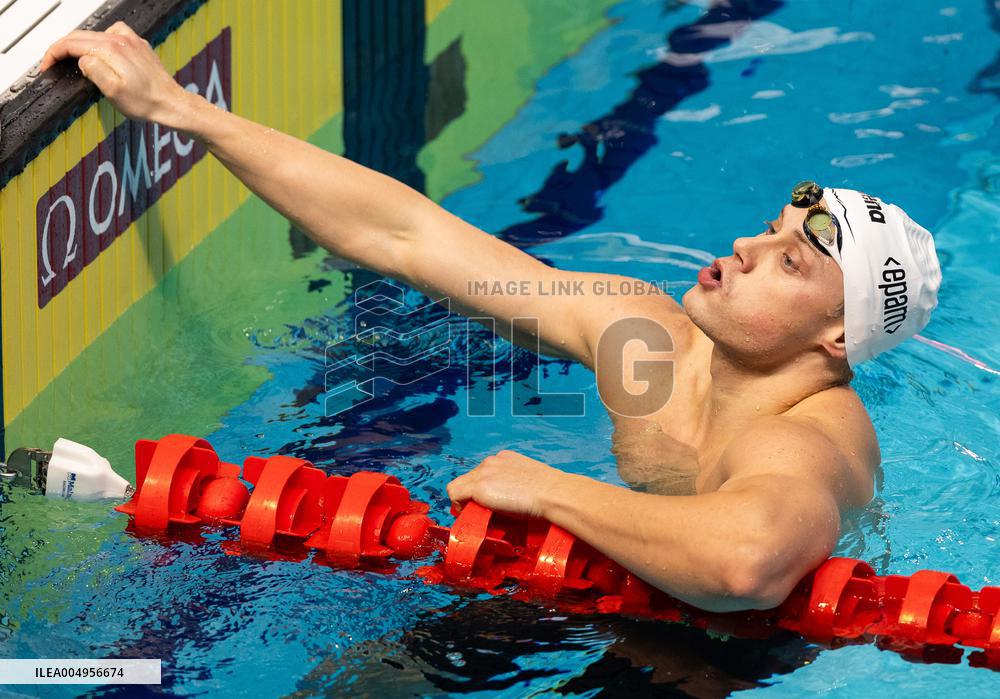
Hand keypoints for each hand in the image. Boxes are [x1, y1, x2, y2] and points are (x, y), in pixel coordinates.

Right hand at [39, 21, 190, 123]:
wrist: (172, 104)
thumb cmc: (146, 102)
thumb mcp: (112, 91)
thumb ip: (92, 69)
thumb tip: (82, 59)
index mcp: (111, 49)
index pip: (71, 43)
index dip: (53, 54)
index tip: (46, 65)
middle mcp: (121, 40)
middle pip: (80, 36)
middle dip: (62, 48)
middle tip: (52, 63)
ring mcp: (131, 41)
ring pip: (95, 34)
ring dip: (79, 44)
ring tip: (71, 59)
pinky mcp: (139, 47)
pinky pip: (113, 36)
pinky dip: (100, 42)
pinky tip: (101, 54)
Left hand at [446, 450, 567, 518]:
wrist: (553, 494)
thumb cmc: (549, 493)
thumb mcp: (528, 482)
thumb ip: (513, 485)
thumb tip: (506, 501)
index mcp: (504, 458)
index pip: (481, 472)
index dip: (479, 489)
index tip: (485, 503)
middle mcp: (491, 461)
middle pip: (467, 478)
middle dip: (469, 495)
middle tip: (476, 511)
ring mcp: (484, 472)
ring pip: (458, 486)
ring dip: (463, 501)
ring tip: (472, 514)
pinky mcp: (479, 487)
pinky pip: (455, 494)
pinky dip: (458, 506)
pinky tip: (468, 515)